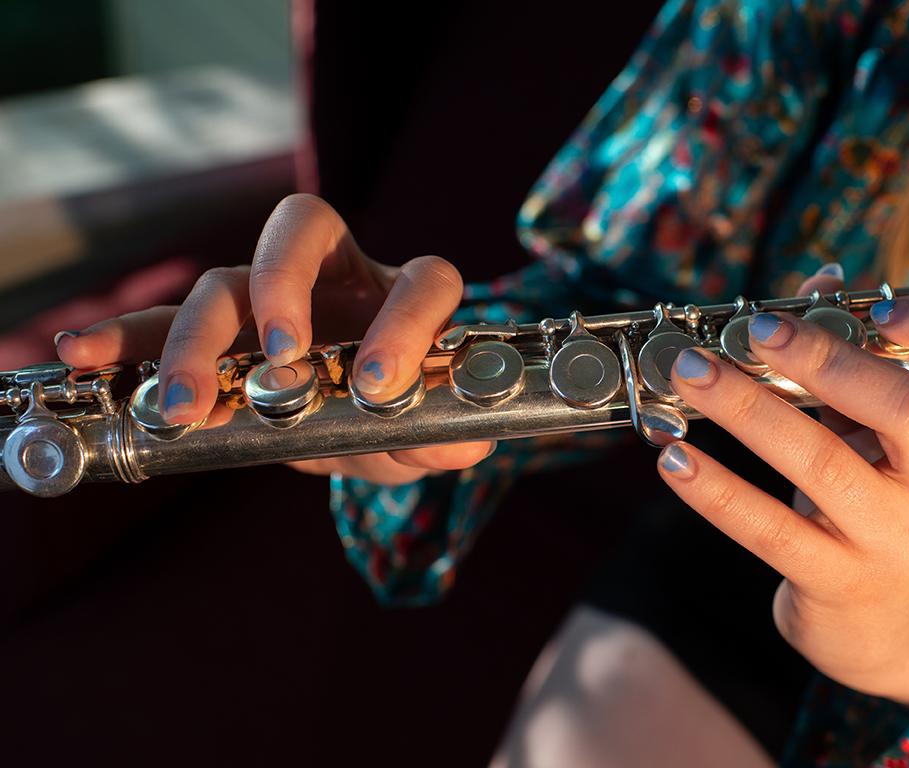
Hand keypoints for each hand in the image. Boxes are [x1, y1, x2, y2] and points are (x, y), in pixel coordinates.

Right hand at [56, 193, 494, 484]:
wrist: (361, 426)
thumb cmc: (400, 417)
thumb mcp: (422, 439)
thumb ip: (442, 439)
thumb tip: (460, 443)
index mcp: (405, 296)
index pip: (423, 279)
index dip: (405, 321)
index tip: (377, 383)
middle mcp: (341, 276)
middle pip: (304, 228)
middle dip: (285, 284)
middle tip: (279, 359)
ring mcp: (274, 297)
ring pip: (227, 280)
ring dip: (200, 338)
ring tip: (186, 405)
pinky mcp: (223, 330)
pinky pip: (165, 319)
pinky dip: (129, 335)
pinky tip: (87, 353)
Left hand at [658, 291, 908, 703]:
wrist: (888, 628)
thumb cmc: (881, 504)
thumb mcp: (887, 437)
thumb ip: (860, 360)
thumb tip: (823, 278)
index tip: (884, 303)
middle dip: (827, 359)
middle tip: (758, 329)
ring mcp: (894, 540)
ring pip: (822, 464)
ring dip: (746, 408)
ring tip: (691, 371)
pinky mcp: (837, 581)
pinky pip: (770, 532)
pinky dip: (716, 491)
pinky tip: (673, 459)